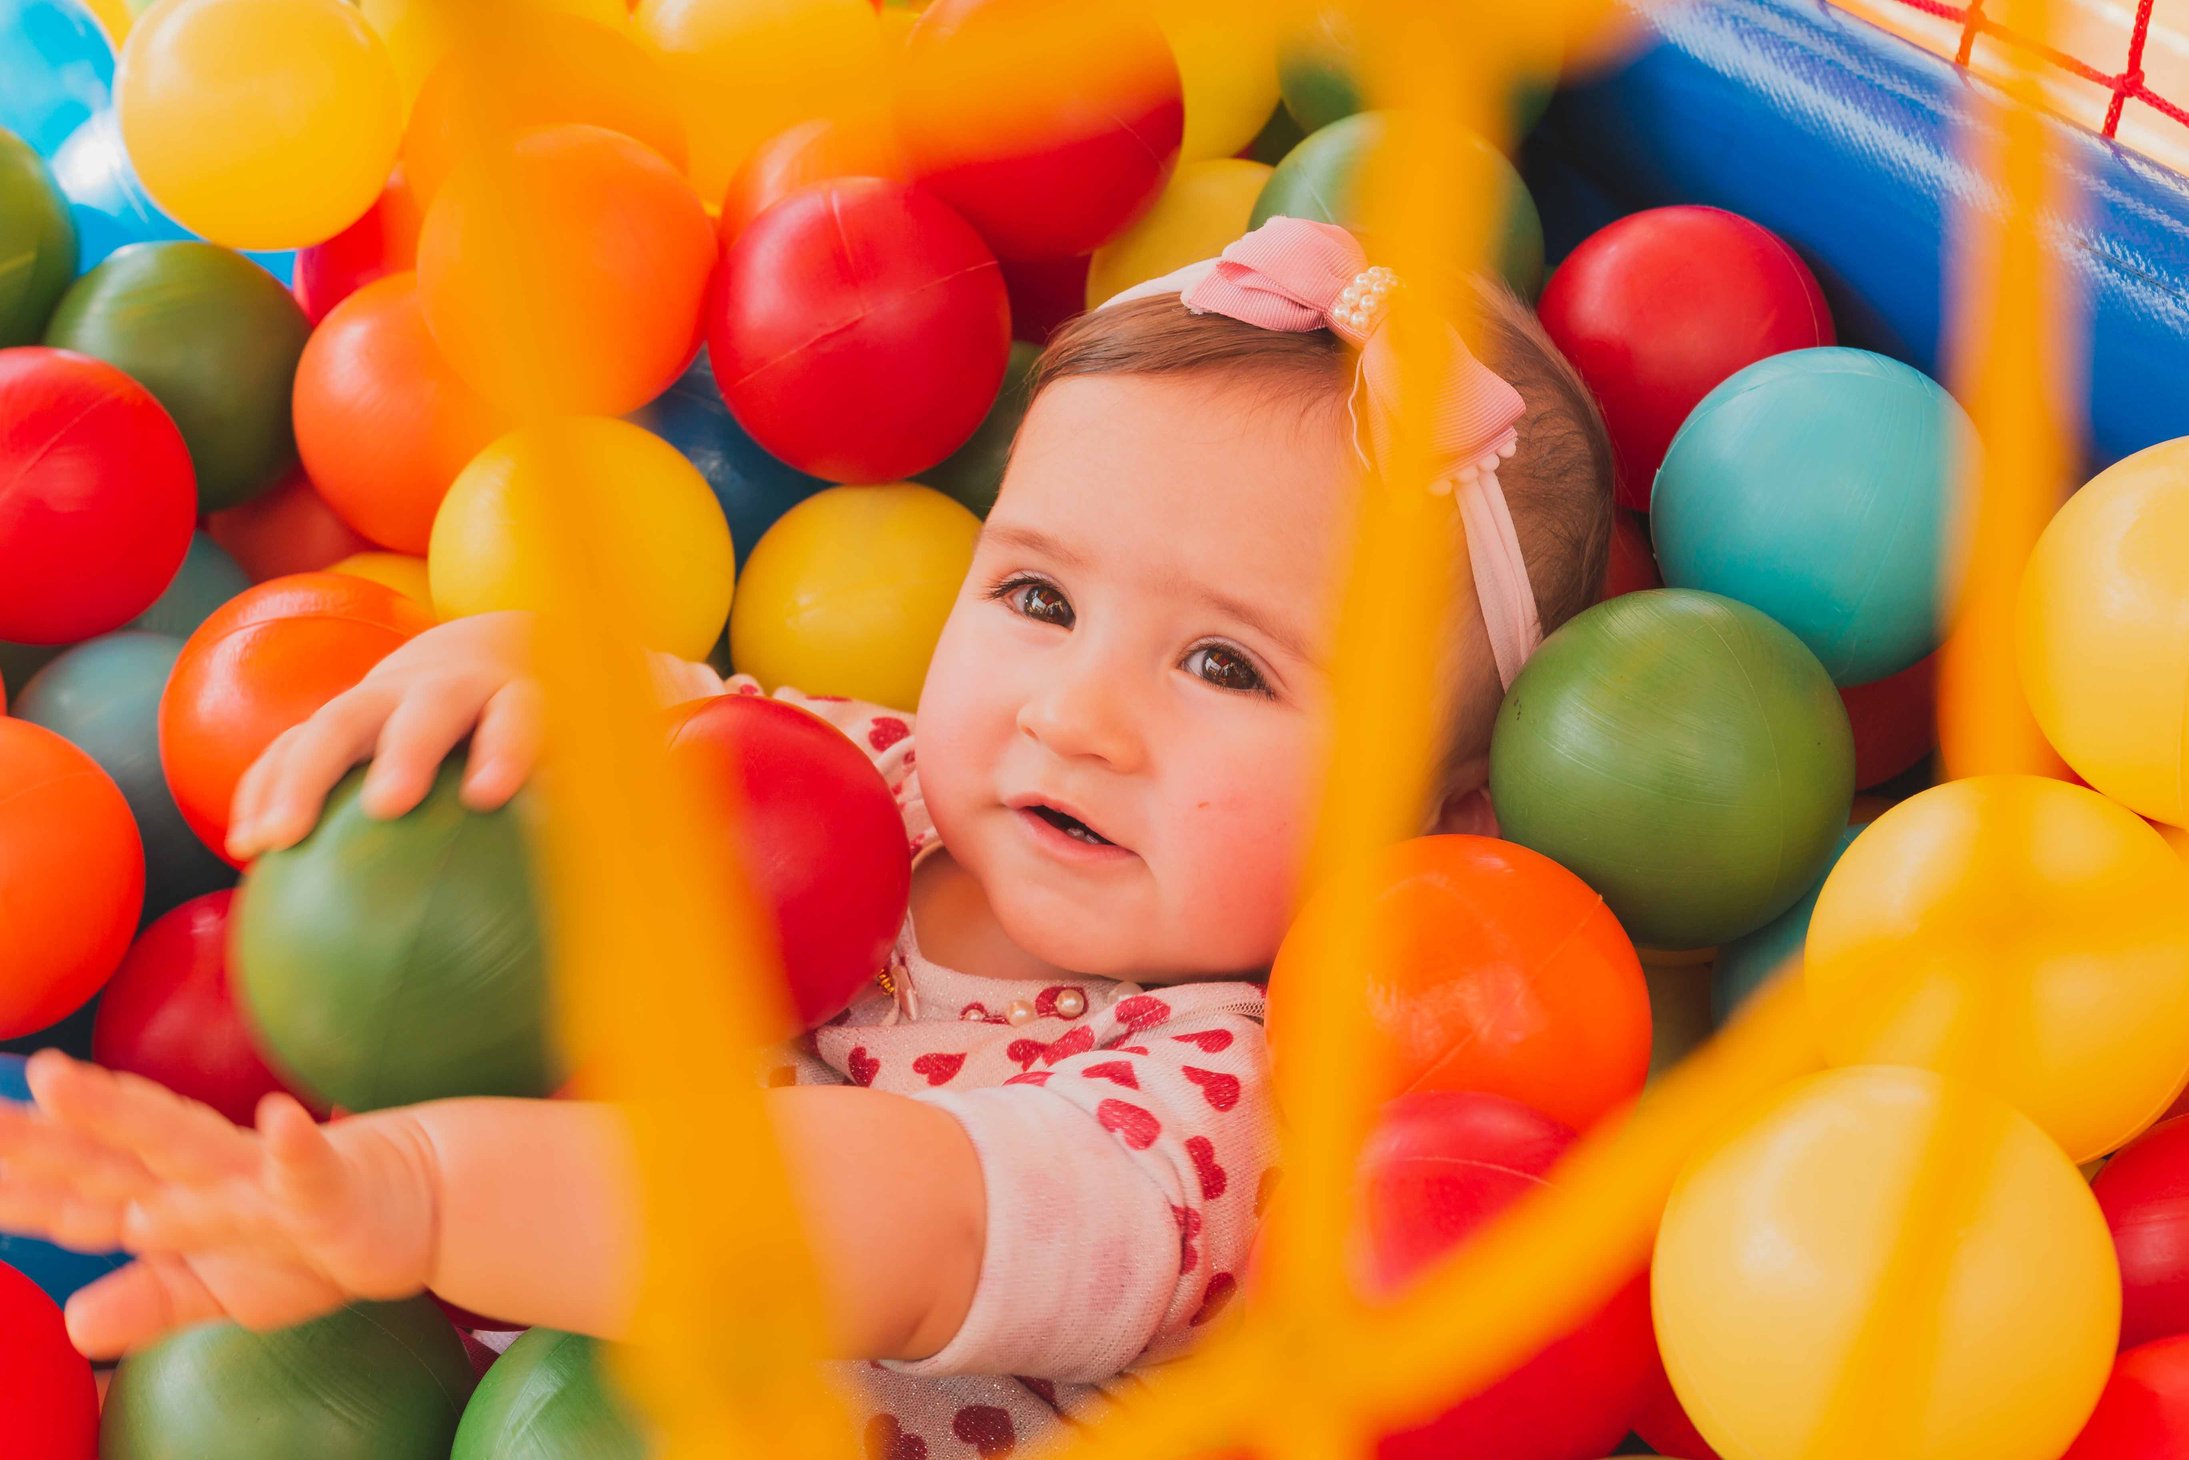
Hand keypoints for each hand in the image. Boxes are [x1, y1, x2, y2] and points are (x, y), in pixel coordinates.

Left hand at [0, 1053, 438, 1357]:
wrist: (416, 1200)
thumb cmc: (315, 1243)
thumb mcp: (226, 1290)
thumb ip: (152, 1299)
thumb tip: (72, 1327)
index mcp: (178, 1198)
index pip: (83, 1194)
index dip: (22, 1184)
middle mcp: (207, 1174)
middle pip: (110, 1152)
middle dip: (42, 1134)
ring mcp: (262, 1174)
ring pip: (182, 1142)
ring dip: (123, 1111)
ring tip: (63, 1087)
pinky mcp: (328, 1186)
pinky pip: (309, 1166)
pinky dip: (297, 1143)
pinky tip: (282, 1118)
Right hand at [225, 610, 544, 860]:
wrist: (466, 666)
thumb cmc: (517, 742)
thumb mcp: (556, 762)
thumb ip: (565, 811)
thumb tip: (566, 887)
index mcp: (509, 699)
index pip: (515, 716)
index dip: (505, 749)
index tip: (490, 796)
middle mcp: (443, 689)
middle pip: (423, 711)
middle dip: (406, 751)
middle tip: (388, 806)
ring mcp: (378, 696)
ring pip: (335, 723)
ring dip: (302, 777)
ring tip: (275, 840)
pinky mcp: (329, 716)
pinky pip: (287, 747)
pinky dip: (263, 791)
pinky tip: (247, 847)